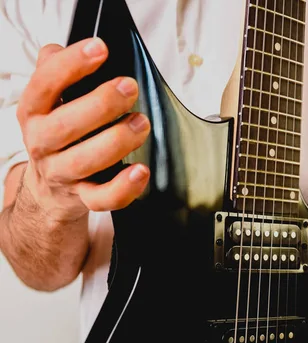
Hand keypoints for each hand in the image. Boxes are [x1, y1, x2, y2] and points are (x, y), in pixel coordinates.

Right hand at [16, 37, 150, 222]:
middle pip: (65, 126)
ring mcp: (62, 173)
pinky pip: (102, 198)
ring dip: (117, 141)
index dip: (71, 64)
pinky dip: (123, 188)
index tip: (100, 48)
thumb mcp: (49, 103)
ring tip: (141, 123)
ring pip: (85, 161)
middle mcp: (43, 143)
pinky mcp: (83, 198)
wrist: (49, 190)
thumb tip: (58, 49)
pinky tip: (141, 171)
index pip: (44, 84)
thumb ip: (53, 72)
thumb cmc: (59, 136)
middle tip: (129, 88)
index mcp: (34, 112)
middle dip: (101, 104)